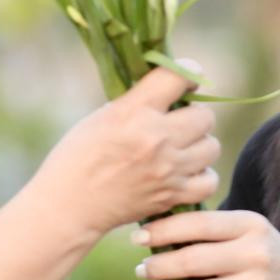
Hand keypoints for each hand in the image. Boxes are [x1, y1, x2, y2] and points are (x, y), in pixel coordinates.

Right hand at [25, 64, 219, 238]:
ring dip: (199, 144)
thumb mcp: (101, 116)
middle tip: (178, 122)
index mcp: (134, 112)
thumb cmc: (77, 156)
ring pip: (212, 146)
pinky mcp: (171, 196)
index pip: (180, 76)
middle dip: (194, 115)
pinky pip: (209, 180)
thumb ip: (137, 101)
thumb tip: (169, 87)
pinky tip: (186, 172)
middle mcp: (156, 138)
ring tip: (182, 147)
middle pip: (205, 116)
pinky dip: (201, 176)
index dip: (187, 73)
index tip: (183, 82)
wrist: (68, 205)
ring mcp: (167, 170)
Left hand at [132, 208, 279, 279]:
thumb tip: (154, 231)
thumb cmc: (263, 252)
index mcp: (249, 224)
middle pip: (191, 261)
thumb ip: (209, 228)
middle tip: (141, 269)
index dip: (161, 231)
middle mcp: (254, 255)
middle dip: (157, 266)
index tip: (137, 237)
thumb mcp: (245, 229)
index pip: (196, 224)